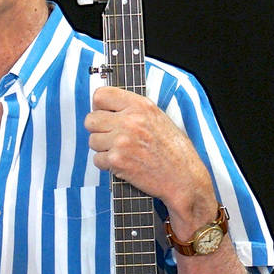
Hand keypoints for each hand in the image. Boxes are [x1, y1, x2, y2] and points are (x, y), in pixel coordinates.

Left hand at [85, 85, 215, 223]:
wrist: (183, 177)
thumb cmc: (174, 150)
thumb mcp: (158, 118)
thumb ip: (133, 109)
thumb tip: (107, 107)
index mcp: (140, 106)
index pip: (101, 95)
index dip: (99, 107)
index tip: (104, 114)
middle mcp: (130, 120)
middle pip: (91, 119)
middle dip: (99, 130)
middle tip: (112, 138)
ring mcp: (121, 141)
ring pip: (92, 141)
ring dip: (103, 148)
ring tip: (123, 152)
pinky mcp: (117, 161)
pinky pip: (97, 159)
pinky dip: (107, 165)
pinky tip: (124, 164)